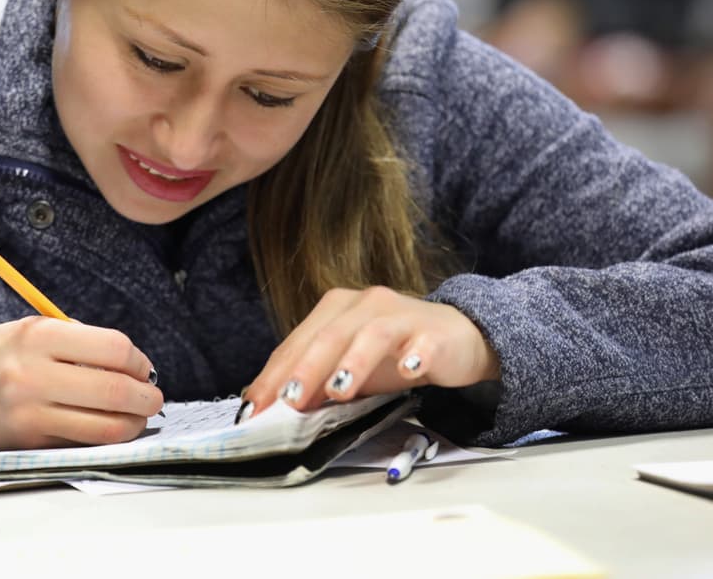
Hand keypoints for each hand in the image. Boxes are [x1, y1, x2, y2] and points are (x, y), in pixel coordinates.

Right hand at [0, 316, 161, 448]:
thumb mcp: (33, 330)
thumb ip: (80, 343)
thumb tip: (135, 366)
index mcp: (39, 337)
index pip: (114, 348)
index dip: (139, 360)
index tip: (143, 366)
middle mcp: (33, 375)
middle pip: (115, 390)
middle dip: (147, 396)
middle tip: (154, 396)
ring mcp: (30, 414)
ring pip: (105, 427)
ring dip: (134, 423)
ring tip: (140, 416)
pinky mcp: (28, 443)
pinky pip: (82, 443)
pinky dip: (107, 437)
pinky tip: (113, 428)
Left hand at [241, 286, 499, 417]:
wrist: (456, 338)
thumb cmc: (393, 354)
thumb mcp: (346, 369)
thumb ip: (310, 382)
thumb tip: (262, 404)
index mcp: (337, 309)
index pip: (300, 342)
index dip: (275, 374)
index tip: (256, 407)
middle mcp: (366, 304)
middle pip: (331, 335)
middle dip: (307, 368)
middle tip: (289, 400)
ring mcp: (401, 315)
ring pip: (373, 333)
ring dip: (354, 361)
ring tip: (338, 390)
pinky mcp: (434, 332)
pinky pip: (424, 343)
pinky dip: (415, 355)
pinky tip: (408, 370)